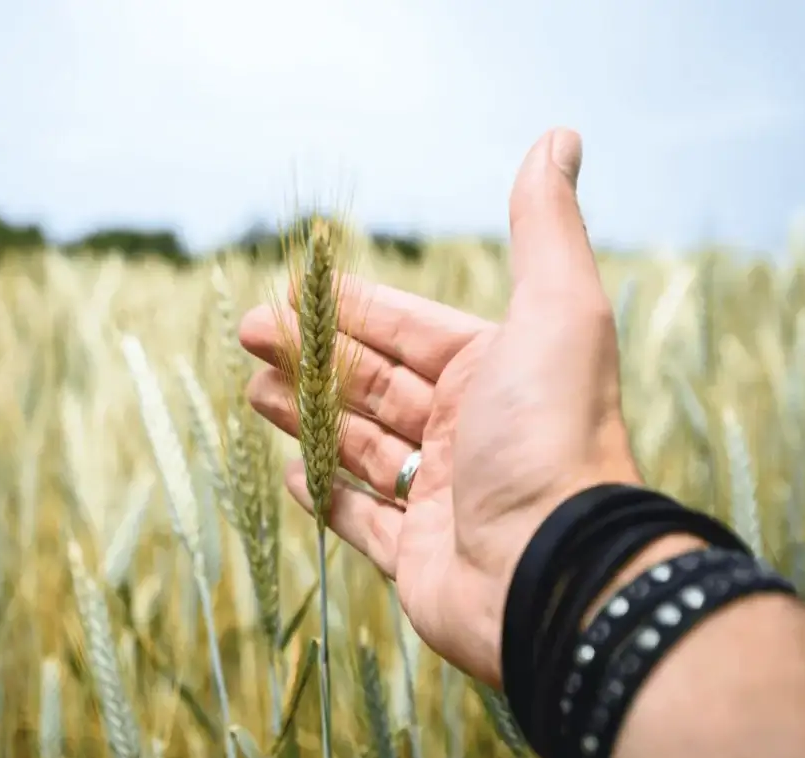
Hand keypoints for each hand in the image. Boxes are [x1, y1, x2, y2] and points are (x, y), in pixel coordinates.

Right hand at [237, 128, 643, 686]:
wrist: (553, 572)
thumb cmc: (551, 437)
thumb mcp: (555, 312)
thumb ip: (543, 227)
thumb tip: (557, 138)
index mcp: (498, 376)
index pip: (408, 329)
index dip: (347, 308)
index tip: (286, 293)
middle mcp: (470, 434)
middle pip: (374, 383)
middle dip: (310, 356)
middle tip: (247, 335)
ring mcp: (440, 499)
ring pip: (358, 446)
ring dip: (304, 415)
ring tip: (251, 392)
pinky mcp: (415, 560)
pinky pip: (360, 522)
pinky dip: (323, 495)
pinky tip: (289, 470)